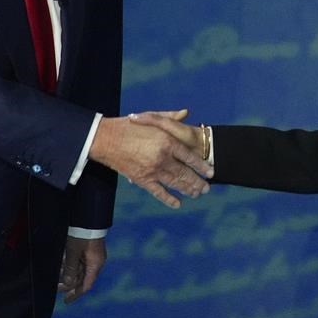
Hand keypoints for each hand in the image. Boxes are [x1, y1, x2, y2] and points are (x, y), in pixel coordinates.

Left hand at [58, 236, 105, 303]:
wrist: (88, 217)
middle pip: (83, 279)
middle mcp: (95, 262)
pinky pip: (79, 262)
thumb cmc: (82, 234)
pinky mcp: (88, 249)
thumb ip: (70, 269)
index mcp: (95, 265)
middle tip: (57, 288)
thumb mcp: (73, 252)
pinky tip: (61, 265)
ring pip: (80, 270)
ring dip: (68, 274)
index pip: (86, 285)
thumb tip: (67, 284)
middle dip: (70, 284)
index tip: (66, 301)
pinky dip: (70, 265)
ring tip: (56, 276)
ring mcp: (92, 256)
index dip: (75, 294)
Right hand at [90, 110, 212, 207]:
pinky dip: (169, 199)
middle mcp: (162, 157)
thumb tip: (185, 113)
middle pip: (185, 173)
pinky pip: (159, 192)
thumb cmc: (129, 125)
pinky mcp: (142, 179)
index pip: (189, 157)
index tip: (210, 172)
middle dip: (198, 182)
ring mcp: (153, 170)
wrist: (106, 139)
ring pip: (175, 183)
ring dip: (188, 190)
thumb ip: (170, 117)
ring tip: (197, 194)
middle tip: (206, 188)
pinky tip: (178, 204)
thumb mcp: (151, 117)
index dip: (201, 166)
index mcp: (167, 141)